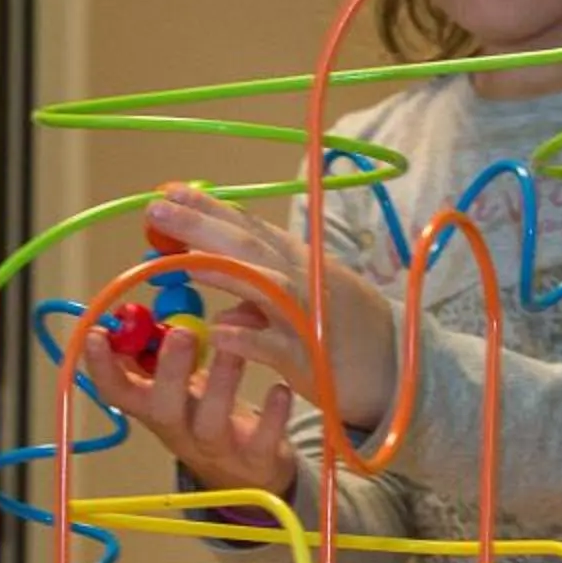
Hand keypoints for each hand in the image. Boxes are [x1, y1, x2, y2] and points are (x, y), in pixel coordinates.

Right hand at [82, 318, 298, 497]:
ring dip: (221, 384)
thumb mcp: (177, 387)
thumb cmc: (206, 413)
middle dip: (170, 371)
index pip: (118, 393)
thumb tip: (132, 313)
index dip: (103, 368)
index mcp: (155, 409)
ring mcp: (216, 450)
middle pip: (163, 409)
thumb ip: (157, 355)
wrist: (249, 473)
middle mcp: (180, 431)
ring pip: (211, 423)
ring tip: (233, 349)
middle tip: (181, 334)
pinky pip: (261, 441)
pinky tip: (279, 389)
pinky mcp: (255, 460)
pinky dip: (272, 416)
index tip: (98, 334)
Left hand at [144, 186, 398, 425]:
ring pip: (265, 286)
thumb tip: (222, 305)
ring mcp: (312, 318)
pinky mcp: (316, 360)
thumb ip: (264, 298)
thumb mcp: (307, 305)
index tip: (170, 190)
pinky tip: (220, 333)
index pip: (252, 229)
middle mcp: (307, 281)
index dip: (211, 209)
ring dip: (222, 270)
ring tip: (181, 257)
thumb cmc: (351, 336)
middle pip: (251, 248)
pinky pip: (279, 348)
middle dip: (203, 226)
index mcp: (303, 263)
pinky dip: (251, 339)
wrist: (403, 372)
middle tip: (158, 208)